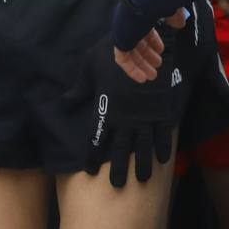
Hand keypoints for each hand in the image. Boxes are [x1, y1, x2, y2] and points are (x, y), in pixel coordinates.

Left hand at [90, 21, 192, 187]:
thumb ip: (79, 88)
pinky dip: (164, 147)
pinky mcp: (162, 110)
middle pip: (121, 149)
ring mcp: (146, 115)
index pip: (97, 138)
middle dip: (118, 168)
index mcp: (107, 109)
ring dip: (142, 164)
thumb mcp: (89, 67)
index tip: (90, 171)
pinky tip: (163, 160)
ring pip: (144, 146)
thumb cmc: (113, 52)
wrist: (143, 42)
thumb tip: (65, 102)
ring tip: (142, 179)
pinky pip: (164, 133)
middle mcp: (126, 118)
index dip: (93, 156)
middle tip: (118, 186)